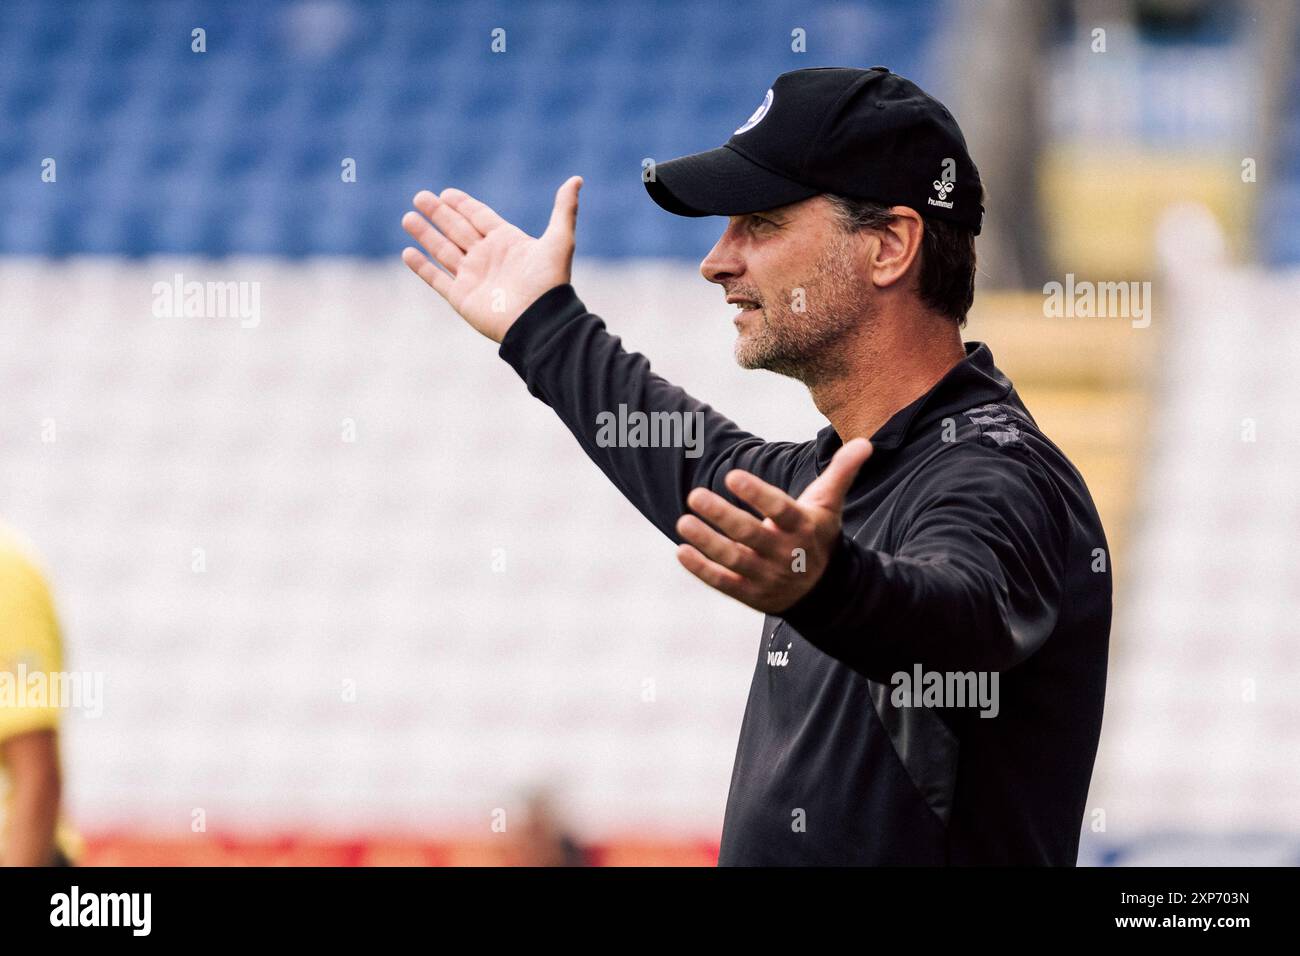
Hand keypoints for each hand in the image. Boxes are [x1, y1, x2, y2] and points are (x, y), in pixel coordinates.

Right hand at [401, 176, 582, 342]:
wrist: (540, 321)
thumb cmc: (550, 281)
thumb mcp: (560, 239)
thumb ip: (564, 209)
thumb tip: (577, 179)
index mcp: (507, 242)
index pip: (480, 217)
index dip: (463, 205)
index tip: (446, 193)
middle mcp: (487, 257)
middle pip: (457, 230)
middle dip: (439, 213)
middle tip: (420, 196)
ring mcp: (473, 277)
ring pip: (443, 251)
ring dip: (426, 235)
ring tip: (408, 217)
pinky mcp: (462, 298)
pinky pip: (437, 279)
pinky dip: (422, 267)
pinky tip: (408, 252)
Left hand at [675, 438, 873, 613]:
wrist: (824, 591)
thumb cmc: (818, 536)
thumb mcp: (829, 505)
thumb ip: (841, 473)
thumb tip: (865, 443)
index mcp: (803, 527)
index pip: (780, 510)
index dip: (757, 494)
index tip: (732, 476)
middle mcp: (786, 554)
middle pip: (751, 535)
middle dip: (722, 515)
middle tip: (695, 494)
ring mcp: (767, 577)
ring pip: (734, 560)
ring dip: (707, 542)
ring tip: (684, 520)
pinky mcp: (751, 594)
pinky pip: (724, 583)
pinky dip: (702, 569)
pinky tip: (681, 550)